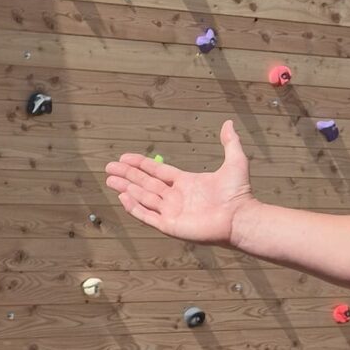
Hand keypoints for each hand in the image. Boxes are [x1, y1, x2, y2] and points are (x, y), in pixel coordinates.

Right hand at [104, 121, 253, 247]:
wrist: (240, 218)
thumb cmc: (239, 194)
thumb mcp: (235, 162)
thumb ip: (230, 142)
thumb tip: (229, 123)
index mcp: (186, 183)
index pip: (157, 172)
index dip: (140, 164)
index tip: (124, 157)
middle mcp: (176, 197)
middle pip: (145, 183)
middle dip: (126, 175)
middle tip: (109, 167)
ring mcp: (172, 212)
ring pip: (143, 198)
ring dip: (126, 188)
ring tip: (110, 180)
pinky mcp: (170, 226)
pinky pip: (147, 216)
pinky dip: (134, 207)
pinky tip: (122, 197)